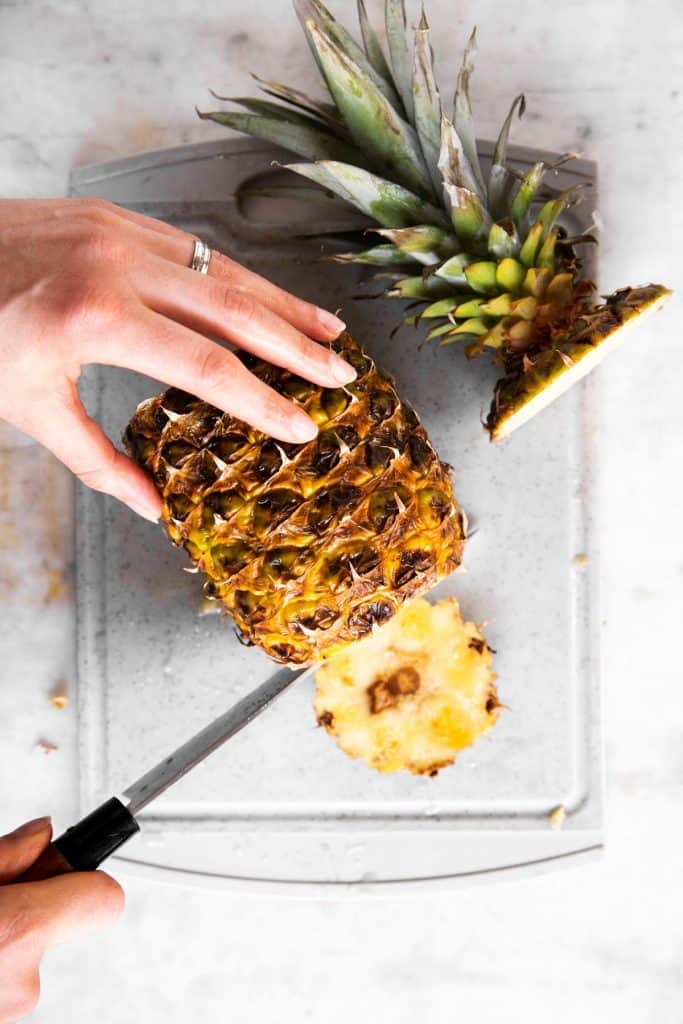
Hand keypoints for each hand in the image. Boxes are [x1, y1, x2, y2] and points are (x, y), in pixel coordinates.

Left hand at [0, 199, 352, 520]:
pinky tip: (266, 296)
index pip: (206, 366)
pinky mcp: (113, 215)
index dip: (263, 401)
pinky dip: (237, 274)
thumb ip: (97, 461)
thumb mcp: (27, 406)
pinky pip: (193, 245)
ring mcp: (118, 230)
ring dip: (281, 302)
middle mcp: (116, 264)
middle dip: (296, 346)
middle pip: (234, 308)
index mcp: (96, 318)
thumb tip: (154, 508)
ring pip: (223, 267)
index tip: (304, 427)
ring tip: (328, 332)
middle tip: (344, 374)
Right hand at [0, 817, 122, 1022]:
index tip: (71, 862)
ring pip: (30, 954)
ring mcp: (10, 1012)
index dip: (85, 875)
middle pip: (61, 922)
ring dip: (7, 937)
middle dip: (33, 903)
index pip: (105, 898)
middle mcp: (23, 981)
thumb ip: (9, 854)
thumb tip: (42, 836)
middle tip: (2, 892)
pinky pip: (8, 980)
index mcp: (18, 931)